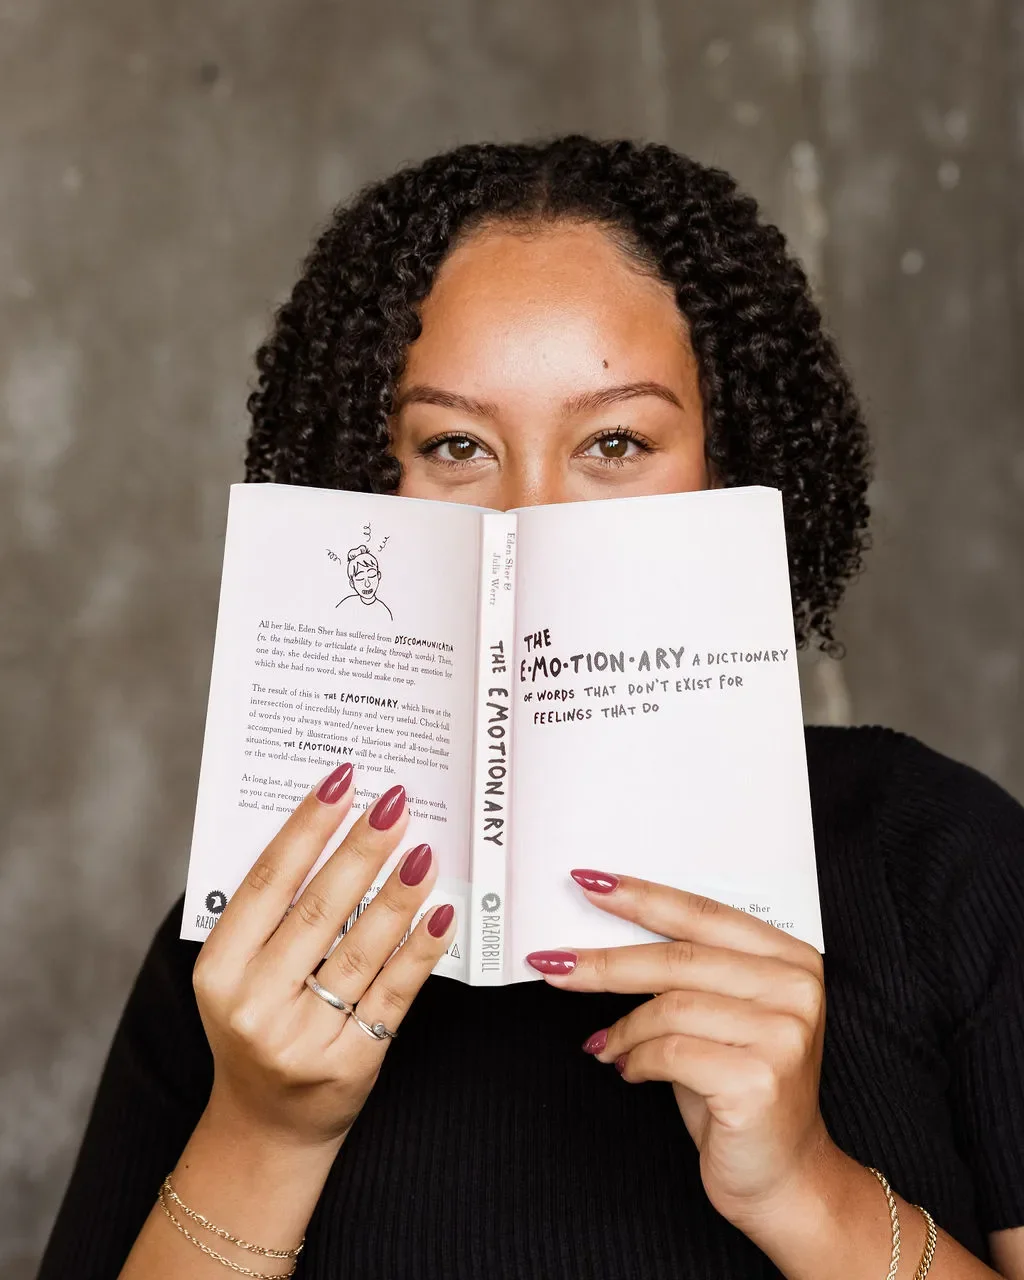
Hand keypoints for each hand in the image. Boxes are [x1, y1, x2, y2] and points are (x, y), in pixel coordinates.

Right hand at [192, 765, 454, 1151]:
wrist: (268, 1125)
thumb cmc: (259, 1025)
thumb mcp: (239, 973)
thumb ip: (272, 914)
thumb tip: (332, 829)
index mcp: (219, 970)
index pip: (266, 882)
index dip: (305, 827)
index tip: (341, 781)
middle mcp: (254, 1004)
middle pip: (318, 908)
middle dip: (361, 849)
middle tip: (396, 803)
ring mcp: (302, 1037)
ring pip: (361, 947)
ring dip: (399, 893)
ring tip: (425, 849)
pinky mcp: (350, 1062)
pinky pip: (394, 992)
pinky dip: (420, 949)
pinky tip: (442, 913)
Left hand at [526, 872, 832, 1230]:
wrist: (784, 1177)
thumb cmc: (740, 1088)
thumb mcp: (720, 1016)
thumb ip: (686, 972)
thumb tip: (601, 940)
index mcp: (790, 959)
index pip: (702, 913)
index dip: (641, 897)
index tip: (589, 883)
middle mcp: (795, 989)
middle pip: (678, 958)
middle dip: (606, 961)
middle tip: (555, 963)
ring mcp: (783, 1034)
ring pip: (669, 1007)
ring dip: (624, 1028)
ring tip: (606, 1046)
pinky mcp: (760, 1079)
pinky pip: (670, 1052)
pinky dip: (637, 1059)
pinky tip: (630, 1071)